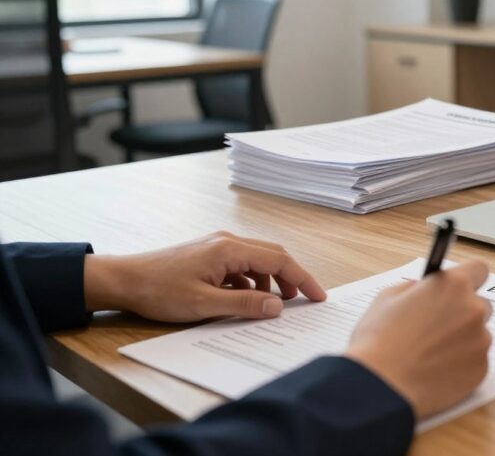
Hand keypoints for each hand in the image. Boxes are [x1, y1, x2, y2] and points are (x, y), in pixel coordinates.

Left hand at [83, 231, 326, 321]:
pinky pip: (241, 265)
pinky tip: (245, 299)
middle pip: (273, 255)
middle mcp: (227, 241)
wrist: (123, 280)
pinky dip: (252, 281)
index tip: (318, 296)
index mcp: (230, 249)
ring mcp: (217, 246)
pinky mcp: (208, 255)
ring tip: (273, 305)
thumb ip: (244, 305)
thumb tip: (277, 306)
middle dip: (292, 278)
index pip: (279, 261)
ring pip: (257, 260)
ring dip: (271, 281)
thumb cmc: (159, 291)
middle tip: (304, 301)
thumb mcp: (203, 304)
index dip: (302, 279)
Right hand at [345, 260, 491, 418]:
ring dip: (462, 340)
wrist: (381, 388)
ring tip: (431, 353)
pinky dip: (461, 364)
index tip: (458, 288)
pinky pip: (476, 361)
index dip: (467, 278)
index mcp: (452, 286)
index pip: (479, 269)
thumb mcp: (388, 298)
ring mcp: (480, 342)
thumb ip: (416, 288)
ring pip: (478, 335)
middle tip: (437, 326)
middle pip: (480, 305)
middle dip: (463, 312)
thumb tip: (426, 290)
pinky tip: (435, 370)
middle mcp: (473, 310)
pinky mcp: (480, 370)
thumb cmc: (378, 342)